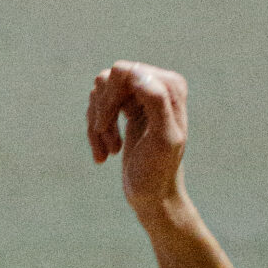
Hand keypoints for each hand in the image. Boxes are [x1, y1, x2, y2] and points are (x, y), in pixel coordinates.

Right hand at [86, 61, 189, 226]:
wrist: (153, 195)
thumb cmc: (158, 171)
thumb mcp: (162, 139)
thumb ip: (156, 102)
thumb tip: (138, 73)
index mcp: (170, 86)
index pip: (124, 72)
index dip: (109, 98)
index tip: (104, 126)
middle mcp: (157, 84)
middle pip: (108, 80)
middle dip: (101, 111)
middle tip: (106, 139)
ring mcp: (141, 95)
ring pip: (99, 93)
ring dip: (98, 124)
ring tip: (110, 150)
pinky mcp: (128, 107)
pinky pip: (98, 105)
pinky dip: (96, 131)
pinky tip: (106, 153)